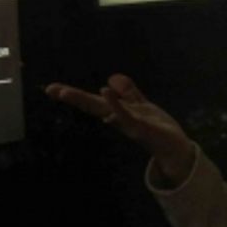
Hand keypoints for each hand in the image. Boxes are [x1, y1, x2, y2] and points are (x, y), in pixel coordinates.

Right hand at [46, 73, 195, 184]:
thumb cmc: (157, 128)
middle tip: (50, 89)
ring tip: (66, 92)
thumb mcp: (141, 105)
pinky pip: (125, 114)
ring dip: (86, 101)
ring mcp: (127, 124)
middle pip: (93, 105)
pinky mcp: (140, 127)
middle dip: (73, 97)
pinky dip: (114, 104)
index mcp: (117, 112)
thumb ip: (128, 92)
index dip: (74, 94)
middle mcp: (118, 118)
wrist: (175, 147)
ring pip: (104, 110)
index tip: (52, 88)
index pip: (93, 100)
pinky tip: (104, 92)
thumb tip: (110, 79)